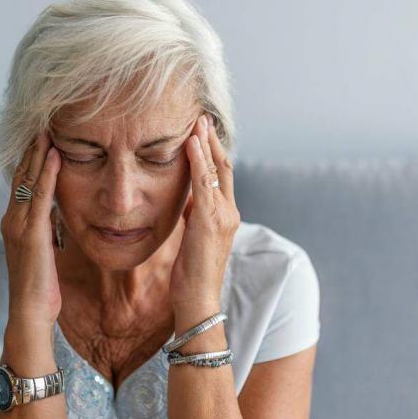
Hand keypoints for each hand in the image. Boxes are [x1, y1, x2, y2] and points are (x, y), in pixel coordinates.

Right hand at [0, 131, 61, 329]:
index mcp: (15, 223)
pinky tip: (55, 155)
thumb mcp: (43, 249)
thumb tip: (54, 213)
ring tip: (47, 130)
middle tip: (42, 124)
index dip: (30, 160)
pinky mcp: (31, 233)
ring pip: (28, 181)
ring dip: (38, 154)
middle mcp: (12, 219)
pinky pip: (41, 196)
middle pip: (21, 176)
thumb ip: (45, 228)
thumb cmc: (40, 284)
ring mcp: (18, 225)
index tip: (41, 139)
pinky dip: (47, 174)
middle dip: (32, 150)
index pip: (21, 184)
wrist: (31, 310)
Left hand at [168, 113, 240, 312]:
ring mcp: (223, 216)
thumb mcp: (194, 238)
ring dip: (206, 144)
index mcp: (226, 216)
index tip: (203, 133)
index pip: (222, 177)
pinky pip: (205, 183)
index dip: (214, 153)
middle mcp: (230, 213)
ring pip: (217, 171)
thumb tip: (187, 200)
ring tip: (197, 122)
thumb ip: (195, 217)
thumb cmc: (192, 273)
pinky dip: (199, 161)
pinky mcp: (211, 221)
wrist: (198, 300)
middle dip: (213, 141)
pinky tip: (191, 143)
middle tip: (202, 118)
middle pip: (225, 167)